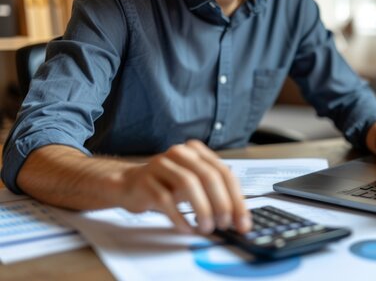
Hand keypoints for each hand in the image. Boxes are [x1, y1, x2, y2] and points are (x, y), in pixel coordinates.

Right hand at [117, 140, 250, 233]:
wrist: (128, 184)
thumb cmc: (166, 185)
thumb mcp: (194, 184)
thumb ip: (215, 195)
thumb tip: (237, 219)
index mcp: (197, 152)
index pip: (225, 173)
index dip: (237, 199)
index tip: (243, 222)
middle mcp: (181, 153)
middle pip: (209, 176)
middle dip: (222, 204)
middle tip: (225, 224)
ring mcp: (161, 165)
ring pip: (189, 183)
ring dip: (202, 209)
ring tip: (206, 227)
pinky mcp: (145, 180)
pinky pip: (165, 199)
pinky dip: (179, 217)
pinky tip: (186, 228)